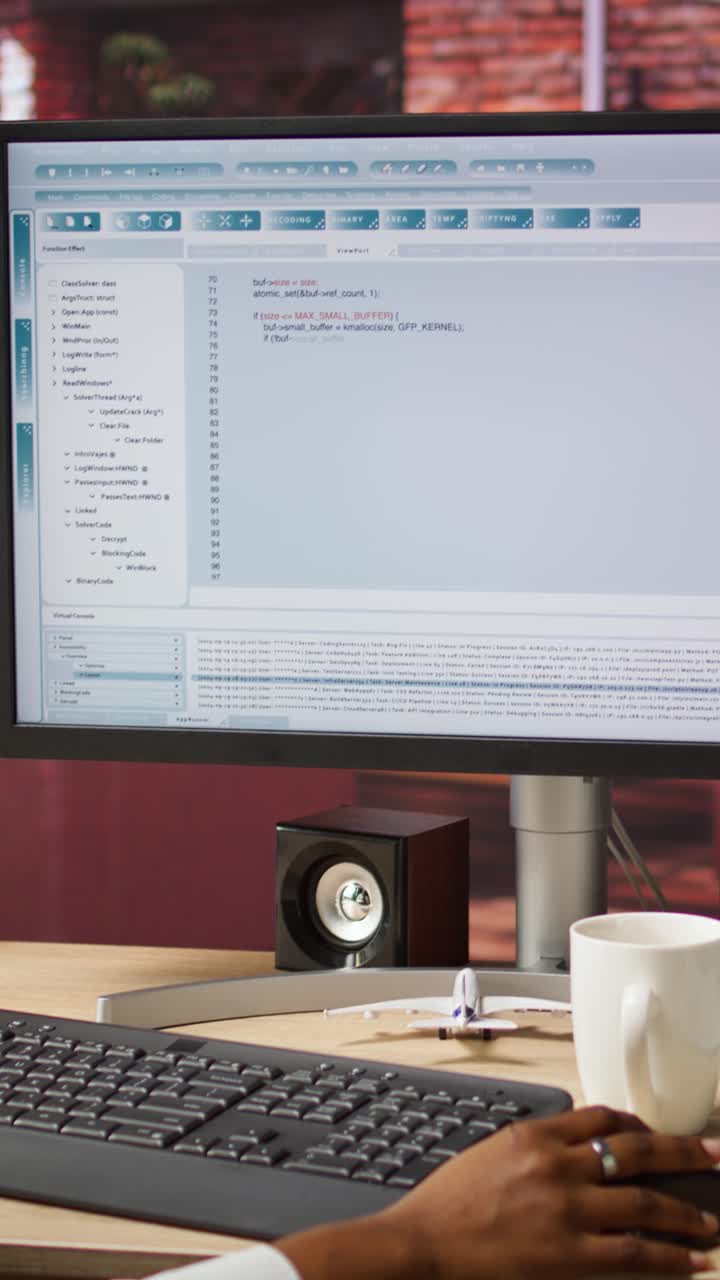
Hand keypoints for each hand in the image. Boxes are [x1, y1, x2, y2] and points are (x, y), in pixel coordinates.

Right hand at [373, 1105, 719, 1277]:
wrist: (423, 1243)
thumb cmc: (447, 1205)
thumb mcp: (489, 1155)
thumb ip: (531, 1149)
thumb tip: (567, 1151)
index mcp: (536, 1135)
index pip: (601, 1118)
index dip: (637, 1125)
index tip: (655, 1133)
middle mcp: (558, 1164)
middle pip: (635, 1150)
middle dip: (680, 1152)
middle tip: (712, 1155)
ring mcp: (567, 1208)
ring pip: (644, 1201)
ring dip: (685, 1210)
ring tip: (711, 1220)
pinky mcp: (569, 1252)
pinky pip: (633, 1251)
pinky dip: (668, 1255)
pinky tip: (691, 1260)